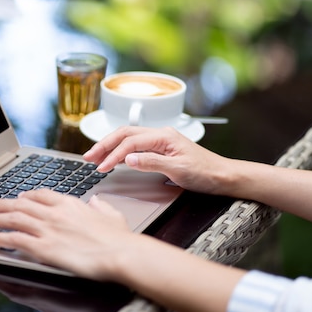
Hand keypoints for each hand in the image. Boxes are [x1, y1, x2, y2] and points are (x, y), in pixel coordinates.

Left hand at [0, 189, 133, 279]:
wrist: (120, 253)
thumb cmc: (119, 238)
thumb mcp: (112, 214)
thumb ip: (100, 206)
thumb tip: (96, 201)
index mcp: (70, 204)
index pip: (42, 194)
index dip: (28, 195)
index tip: (20, 196)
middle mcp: (55, 213)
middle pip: (22, 204)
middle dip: (4, 204)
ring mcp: (48, 229)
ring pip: (14, 219)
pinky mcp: (43, 248)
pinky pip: (15, 240)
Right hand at [83, 126, 231, 196]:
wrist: (223, 176)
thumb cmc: (206, 173)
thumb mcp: (178, 170)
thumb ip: (151, 162)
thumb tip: (128, 159)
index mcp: (164, 136)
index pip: (130, 143)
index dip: (113, 155)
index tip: (102, 168)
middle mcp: (161, 135)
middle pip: (125, 135)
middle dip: (104, 145)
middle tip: (88, 157)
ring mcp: (161, 141)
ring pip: (129, 139)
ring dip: (110, 147)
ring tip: (95, 157)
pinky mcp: (162, 149)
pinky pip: (136, 146)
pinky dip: (121, 151)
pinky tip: (114, 158)